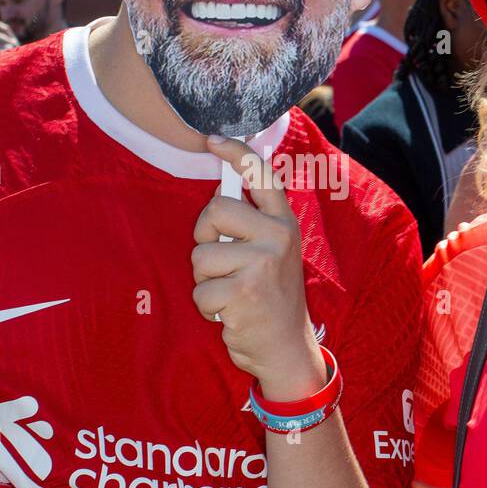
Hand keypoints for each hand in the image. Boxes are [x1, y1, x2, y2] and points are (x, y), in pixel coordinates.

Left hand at [192, 135, 324, 398]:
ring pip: (201, 255)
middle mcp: (278, 237)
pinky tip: (229, 313)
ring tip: (230, 293)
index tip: (212, 138)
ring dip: (205, 280)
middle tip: (220, 260)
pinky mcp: (244, 292)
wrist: (287, 349)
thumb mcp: (274, 252)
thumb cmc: (270, 297)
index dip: (235, 153)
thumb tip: (221, 188)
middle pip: (215, 210)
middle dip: (204, 238)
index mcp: (285, 223)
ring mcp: (262, 264)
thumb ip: (253, 223)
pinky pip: (200, 289)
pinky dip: (207, 306)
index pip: (261, 175)